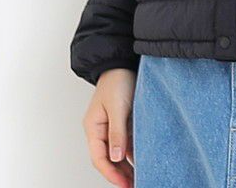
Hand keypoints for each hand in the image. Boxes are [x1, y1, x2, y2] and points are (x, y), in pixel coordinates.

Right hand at [82, 67, 136, 186]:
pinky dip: (132, 153)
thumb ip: (116, 132)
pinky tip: (142, 161)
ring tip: (139, 178)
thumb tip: (115, 158)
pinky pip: (126, 142)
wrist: (123, 61)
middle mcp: (100, 129)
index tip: (124, 184)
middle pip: (108, 159)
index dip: (111, 173)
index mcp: (93, 127)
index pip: (99, 158)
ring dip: (126, 166)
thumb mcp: (117, 107)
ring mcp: (112, 126)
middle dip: (119, 174)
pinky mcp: (123, 121)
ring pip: (117, 153)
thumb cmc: (117, 79)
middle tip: (133, 185)